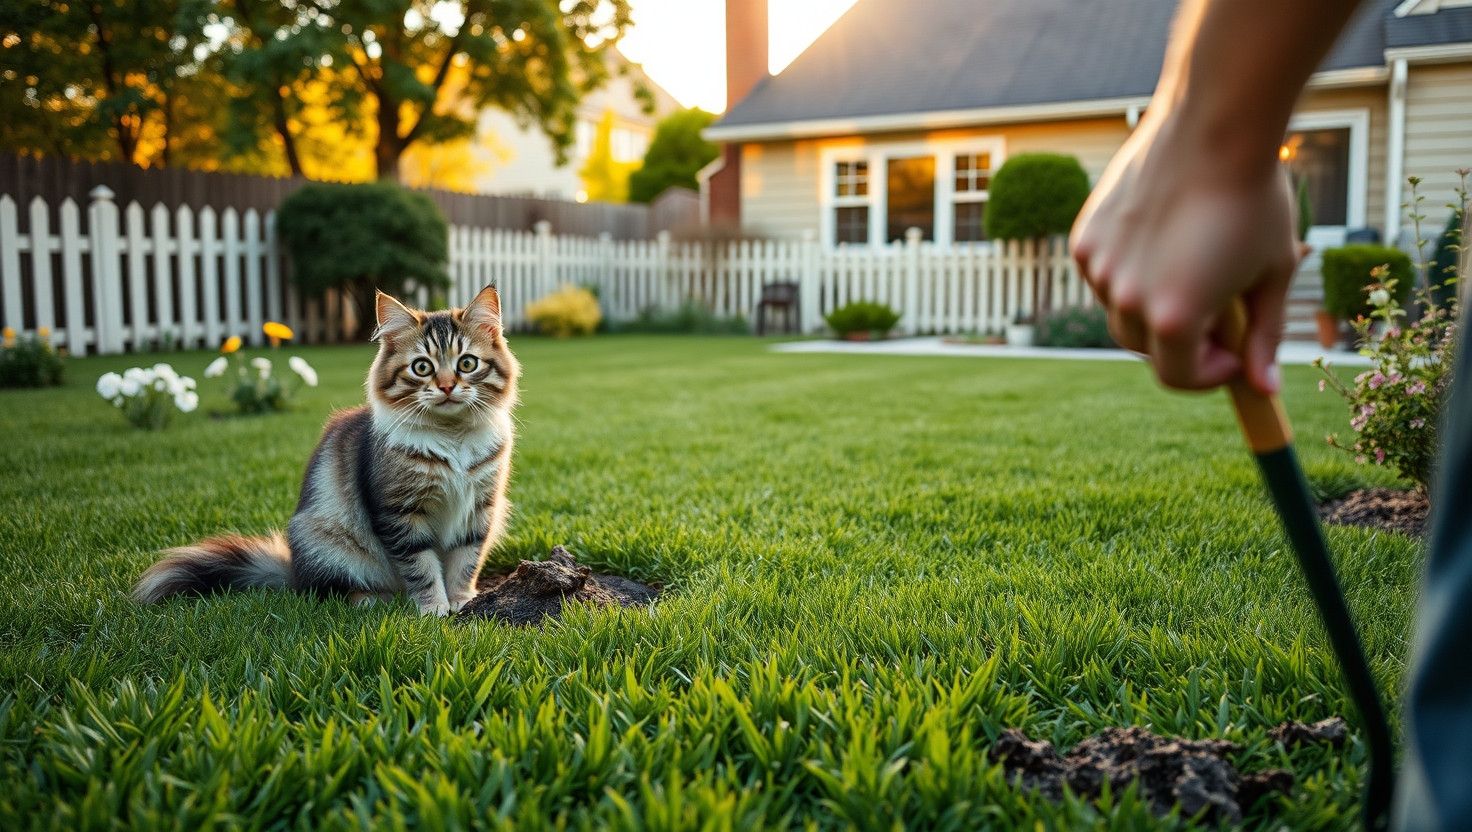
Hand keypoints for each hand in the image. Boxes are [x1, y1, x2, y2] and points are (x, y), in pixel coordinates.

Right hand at [1070, 111, 1300, 394]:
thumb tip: (1264, 388)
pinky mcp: (1085, 237)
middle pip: (1146, 349)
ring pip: (1121, 311)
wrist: (1216, 123)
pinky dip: (1130, 271)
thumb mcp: (1272, 273)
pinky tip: (1164, 235)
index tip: (1233, 352)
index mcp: (1175, 316)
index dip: (1211, 374)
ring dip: (1152, 304)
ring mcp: (1099, 267)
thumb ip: (1263, 337)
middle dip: (1182, 341)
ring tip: (1191, 263)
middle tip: (1218, 306)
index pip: (1179, 377)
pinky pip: (1104, 275)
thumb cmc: (1254, 198)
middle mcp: (1127, 298)